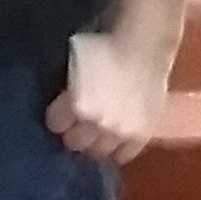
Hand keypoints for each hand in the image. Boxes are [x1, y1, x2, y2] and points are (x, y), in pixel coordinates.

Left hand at [48, 27, 171, 165]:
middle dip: (75, 133)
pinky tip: (117, 138)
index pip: (55, 124)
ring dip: (96, 142)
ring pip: (99, 152)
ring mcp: (120, 132)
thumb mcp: (74, 64)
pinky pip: (125, 155)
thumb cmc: (104, 45)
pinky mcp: (141, 135)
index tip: (62, 112)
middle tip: (80, 124)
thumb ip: (67, 87)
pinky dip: (119, 149)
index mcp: (76, 104)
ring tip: (99, 132)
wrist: (144, 44)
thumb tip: (61, 100)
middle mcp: (96, 123)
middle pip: (75, 143)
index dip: (58, 117)